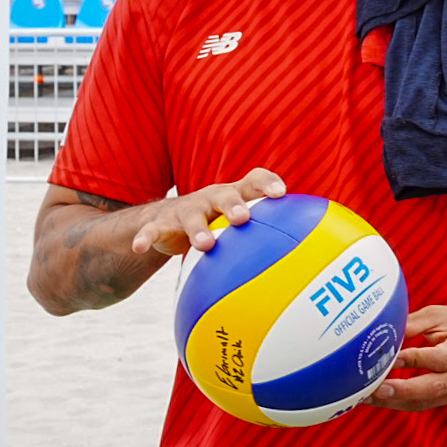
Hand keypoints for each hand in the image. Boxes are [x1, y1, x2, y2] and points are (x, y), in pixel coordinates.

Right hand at [131, 167, 286, 255]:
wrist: (169, 221)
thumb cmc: (218, 225)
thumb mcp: (240, 229)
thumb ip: (268, 238)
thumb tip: (306, 266)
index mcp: (234, 195)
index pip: (253, 180)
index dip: (267, 183)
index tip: (281, 193)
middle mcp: (211, 198)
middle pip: (225, 195)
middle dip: (235, 204)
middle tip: (244, 218)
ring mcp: (185, 209)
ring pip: (191, 216)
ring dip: (198, 229)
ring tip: (205, 244)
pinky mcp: (161, 223)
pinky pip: (151, 230)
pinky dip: (145, 237)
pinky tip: (140, 247)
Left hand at [368, 306, 446, 410]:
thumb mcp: (440, 315)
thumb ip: (412, 325)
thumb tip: (381, 333)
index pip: (440, 359)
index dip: (414, 360)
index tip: (390, 358)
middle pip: (434, 387)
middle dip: (402, 390)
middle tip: (375, 388)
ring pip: (426, 401)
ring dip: (395, 401)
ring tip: (368, 396)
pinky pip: (424, 404)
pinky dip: (400, 402)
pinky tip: (381, 398)